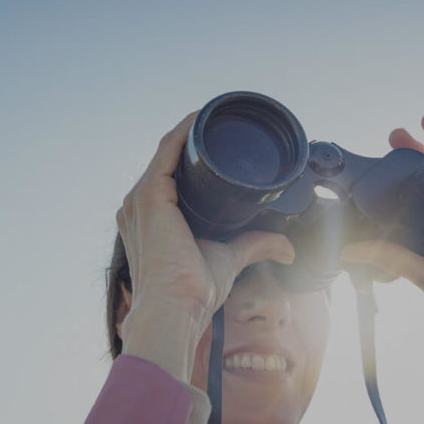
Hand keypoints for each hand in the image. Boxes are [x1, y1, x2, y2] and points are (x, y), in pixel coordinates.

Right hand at [116, 110, 294, 340]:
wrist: (176, 309)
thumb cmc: (192, 292)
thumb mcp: (228, 260)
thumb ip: (254, 246)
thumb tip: (286, 248)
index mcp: (149, 219)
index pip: (168, 175)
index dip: (191, 155)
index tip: (219, 141)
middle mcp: (137, 206)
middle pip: (167, 159)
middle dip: (194, 139)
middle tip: (224, 124)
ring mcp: (139, 200)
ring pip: (167, 150)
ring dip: (190, 129)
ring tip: (216, 115)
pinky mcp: (149, 196)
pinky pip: (167, 151)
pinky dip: (185, 132)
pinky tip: (202, 118)